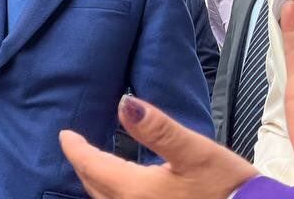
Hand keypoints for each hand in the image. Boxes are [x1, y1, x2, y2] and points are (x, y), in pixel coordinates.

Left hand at [60, 96, 256, 198]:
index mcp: (135, 191)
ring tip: (97, 166)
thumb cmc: (228, 188)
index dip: (76, 149)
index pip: (92, 167)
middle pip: (95, 188)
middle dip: (84, 167)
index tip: (65, 135)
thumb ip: (157, 129)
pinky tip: (125, 188)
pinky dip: (114, 195)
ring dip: (98, 184)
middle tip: (78, 148)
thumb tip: (123, 104)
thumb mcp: (195, 151)